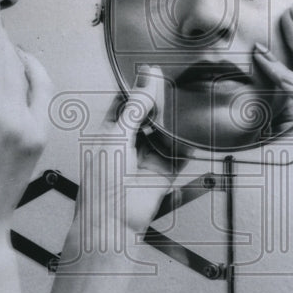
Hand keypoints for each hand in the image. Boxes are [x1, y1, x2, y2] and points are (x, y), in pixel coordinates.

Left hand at [76, 66, 184, 243]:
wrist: (114, 219)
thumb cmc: (101, 183)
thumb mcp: (117, 133)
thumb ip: (135, 106)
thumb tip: (146, 79)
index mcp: (108, 131)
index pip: (126, 102)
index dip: (139, 88)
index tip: (152, 73)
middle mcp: (128, 143)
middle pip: (149, 115)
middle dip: (159, 104)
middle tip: (171, 89)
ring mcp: (146, 157)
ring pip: (165, 132)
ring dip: (173, 123)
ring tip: (181, 109)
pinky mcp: (163, 172)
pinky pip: (179, 154)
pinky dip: (187, 145)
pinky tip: (191, 134)